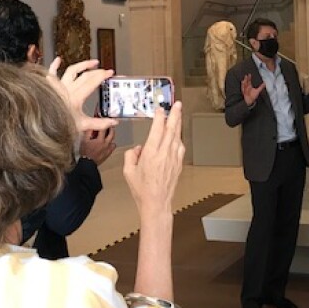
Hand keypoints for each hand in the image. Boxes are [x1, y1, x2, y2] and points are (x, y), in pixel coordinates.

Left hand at [46, 57, 117, 134]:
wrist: (41, 127)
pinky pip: (52, 73)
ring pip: (72, 70)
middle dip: (97, 71)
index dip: (103, 75)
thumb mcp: (82, 125)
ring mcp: (58, 86)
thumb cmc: (60, 125)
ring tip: (92, 63)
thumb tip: (113, 122)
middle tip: (104, 71)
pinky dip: (54, 65)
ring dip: (83, 65)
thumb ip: (99, 123)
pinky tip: (58, 59)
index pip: (93, 81)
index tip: (110, 72)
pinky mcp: (50, 86)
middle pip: (85, 75)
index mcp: (76, 97)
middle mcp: (67, 89)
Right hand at [79, 127, 115, 165]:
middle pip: (112, 133)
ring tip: (108, 135)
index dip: (104, 124)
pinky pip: (113, 147)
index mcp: (100, 140)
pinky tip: (108, 144)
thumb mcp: (84, 140)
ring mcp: (108, 149)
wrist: (88, 163)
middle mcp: (106, 144)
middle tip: (109, 126)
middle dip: (111, 128)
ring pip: (113, 141)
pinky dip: (111, 144)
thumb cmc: (85, 152)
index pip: (104, 129)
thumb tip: (91, 126)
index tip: (103, 122)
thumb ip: (88, 133)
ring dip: (112, 137)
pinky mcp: (108, 153)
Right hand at [123, 101, 184, 215]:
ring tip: (178, 114)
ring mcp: (173, 158)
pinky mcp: (178, 164)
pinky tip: (177, 136)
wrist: (156, 203)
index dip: (159, 117)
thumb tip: (137, 149)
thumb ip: (131, 156)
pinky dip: (179, 138)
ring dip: (178, 124)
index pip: (157, 129)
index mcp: (151, 153)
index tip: (160, 109)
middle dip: (175, 115)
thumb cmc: (142, 189)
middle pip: (171, 129)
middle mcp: (164, 154)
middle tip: (177, 104)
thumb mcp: (128, 171)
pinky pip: (180, 147)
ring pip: (177, 137)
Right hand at [241, 74, 265, 106]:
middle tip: (246, 75)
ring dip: (244, 83)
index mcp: (250, 86)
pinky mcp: (244, 93)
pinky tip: (242, 86)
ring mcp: (245, 90)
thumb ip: (261, 87)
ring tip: (244, 80)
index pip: (249, 81)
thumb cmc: (253, 96)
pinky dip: (242, 87)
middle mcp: (247, 87)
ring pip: (244, 86)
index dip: (249, 78)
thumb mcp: (258, 90)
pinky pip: (243, 90)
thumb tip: (264, 83)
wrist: (250, 101)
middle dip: (246, 79)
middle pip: (246, 82)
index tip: (249, 74)